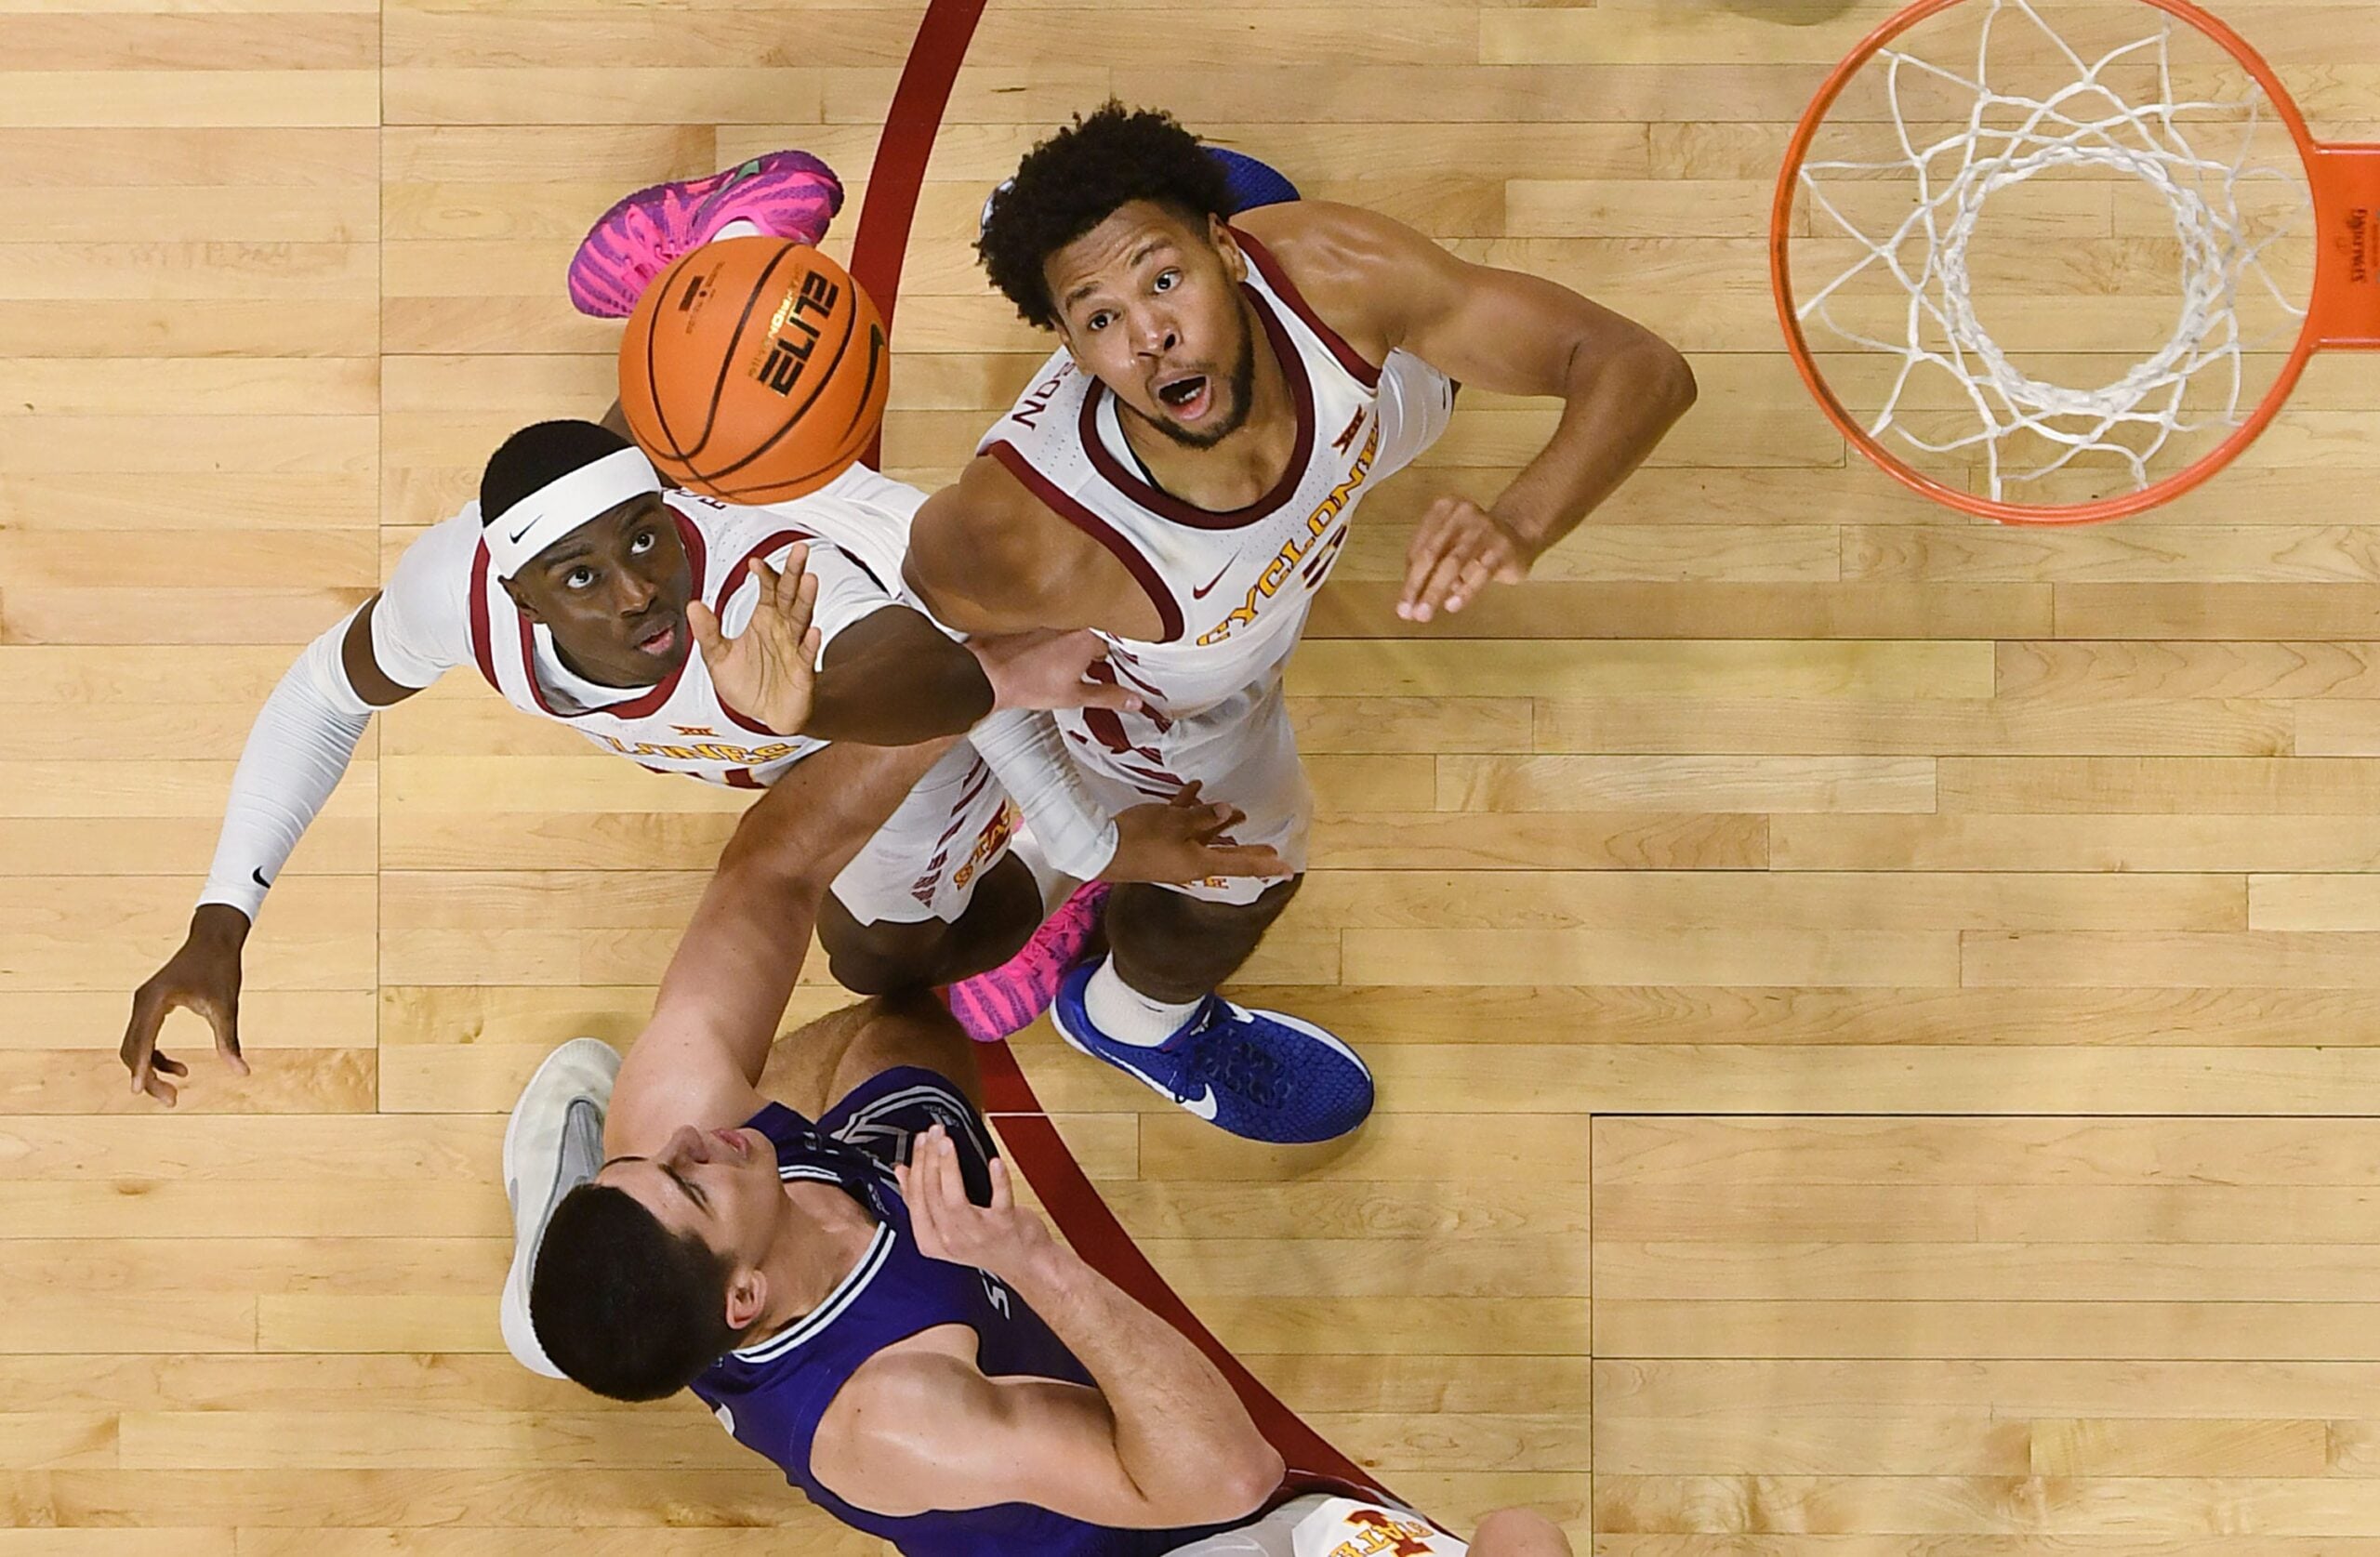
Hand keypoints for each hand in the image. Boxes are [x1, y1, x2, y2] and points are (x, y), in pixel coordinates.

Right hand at [120, 904, 251, 1106]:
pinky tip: (180, 1070)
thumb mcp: (227, 1005)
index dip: (141, 1068)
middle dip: (148, 1077)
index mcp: (155, 1001)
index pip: (142, 1041)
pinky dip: (156, 1057)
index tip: (138, 1091)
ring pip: (136, 1047)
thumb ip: (229, 1040)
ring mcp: (143, 1004)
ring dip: (151, 1071)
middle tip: (172, 1101)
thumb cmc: (221, 968)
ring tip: (175, 1091)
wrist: (214, 939)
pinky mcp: (149, 1006)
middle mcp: (142, 1003)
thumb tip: (242, 1072)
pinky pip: (144, 1039)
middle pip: (133, 1050)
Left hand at [689, 544, 822, 735]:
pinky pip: (807, 655)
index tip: (755, 562)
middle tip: (801, 549)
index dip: (764, 574)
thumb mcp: (718, 658)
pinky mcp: (802, 673)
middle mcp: (783, 629)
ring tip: (810, 580)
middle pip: (791, 595)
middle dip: (795, 572)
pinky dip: (809, 643)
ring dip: (807, 599)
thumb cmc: (748, 685)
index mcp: (765, 620)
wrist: (765, 718)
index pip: (769, 589)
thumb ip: (708, 632)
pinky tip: (812, 631)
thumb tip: (693, 606)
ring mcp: (795, 649)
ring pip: (802, 619)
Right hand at [894, 1122, 1057, 1290]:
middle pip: (932, 1195)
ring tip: (947, 1143)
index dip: (915, 1166)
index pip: (915, 1199)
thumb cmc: (987, 1243)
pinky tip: (994, 1163)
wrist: (1025, 1262)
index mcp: (931, 1240)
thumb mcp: (946, 1227)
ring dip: (948, 1167)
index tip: (920, 1142)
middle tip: (933, 1134)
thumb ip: (922, 1201)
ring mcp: (977, 1234)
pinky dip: (997, 1180)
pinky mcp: (1004, 1227)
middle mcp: (951, 1240)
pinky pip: (999, 1201)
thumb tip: (903, 1172)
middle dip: (929, 1159)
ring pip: (954, 1200)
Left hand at [968, 629, 1141, 714]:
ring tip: (1053, 665)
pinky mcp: (1032, 617)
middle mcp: (1071, 622)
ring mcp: (1050, 617)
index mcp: (1087, 638)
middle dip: (1087, 653)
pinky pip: (1051, 626)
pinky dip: (1049, 638)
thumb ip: (1109, 696)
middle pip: (1092, 635)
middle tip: (1075, 673)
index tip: (1098, 673)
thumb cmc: (1025, 684)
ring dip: (1067, 643)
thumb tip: (1134, 700)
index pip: (1110, 648)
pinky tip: (1038, 655)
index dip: (1103, 665)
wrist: (987, 674)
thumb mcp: (1075, 696)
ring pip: (1071, 630)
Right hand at [1101, 781, 1291, 884]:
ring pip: (1202, 837)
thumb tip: (1227, 813)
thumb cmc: (1141, 837)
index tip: (1289, 869)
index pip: (1242, 864)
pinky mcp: (1157, 844)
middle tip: (1269, 847)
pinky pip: (1180, 827)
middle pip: (1225, 852)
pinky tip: (1193, 790)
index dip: (1266, 865)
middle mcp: (1190, 862)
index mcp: (1199, 862)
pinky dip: (1188, 811)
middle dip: (1245, 846)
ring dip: (1216, 823)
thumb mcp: (1176, 822)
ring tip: (1232, 808)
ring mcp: (1173, 854)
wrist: (1099, 849)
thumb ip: (1204, 817)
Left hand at [1397, 494, 1534, 621]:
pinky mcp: (1503, 548)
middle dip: (1415, 585)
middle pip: (1431, 553)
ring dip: (1434, 591)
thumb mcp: (1449, 544)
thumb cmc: (1475, 541)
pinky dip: (1464, 591)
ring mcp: (1484, 529)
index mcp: (1444, 509)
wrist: (1519, 533)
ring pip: (1453, 563)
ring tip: (1423, 613)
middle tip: (1406, 612)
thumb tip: (1410, 599)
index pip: (1419, 547)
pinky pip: (1481, 572)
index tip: (1402, 604)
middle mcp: (1462, 514)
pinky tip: (1452, 605)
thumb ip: (1431, 564)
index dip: (1409, 577)